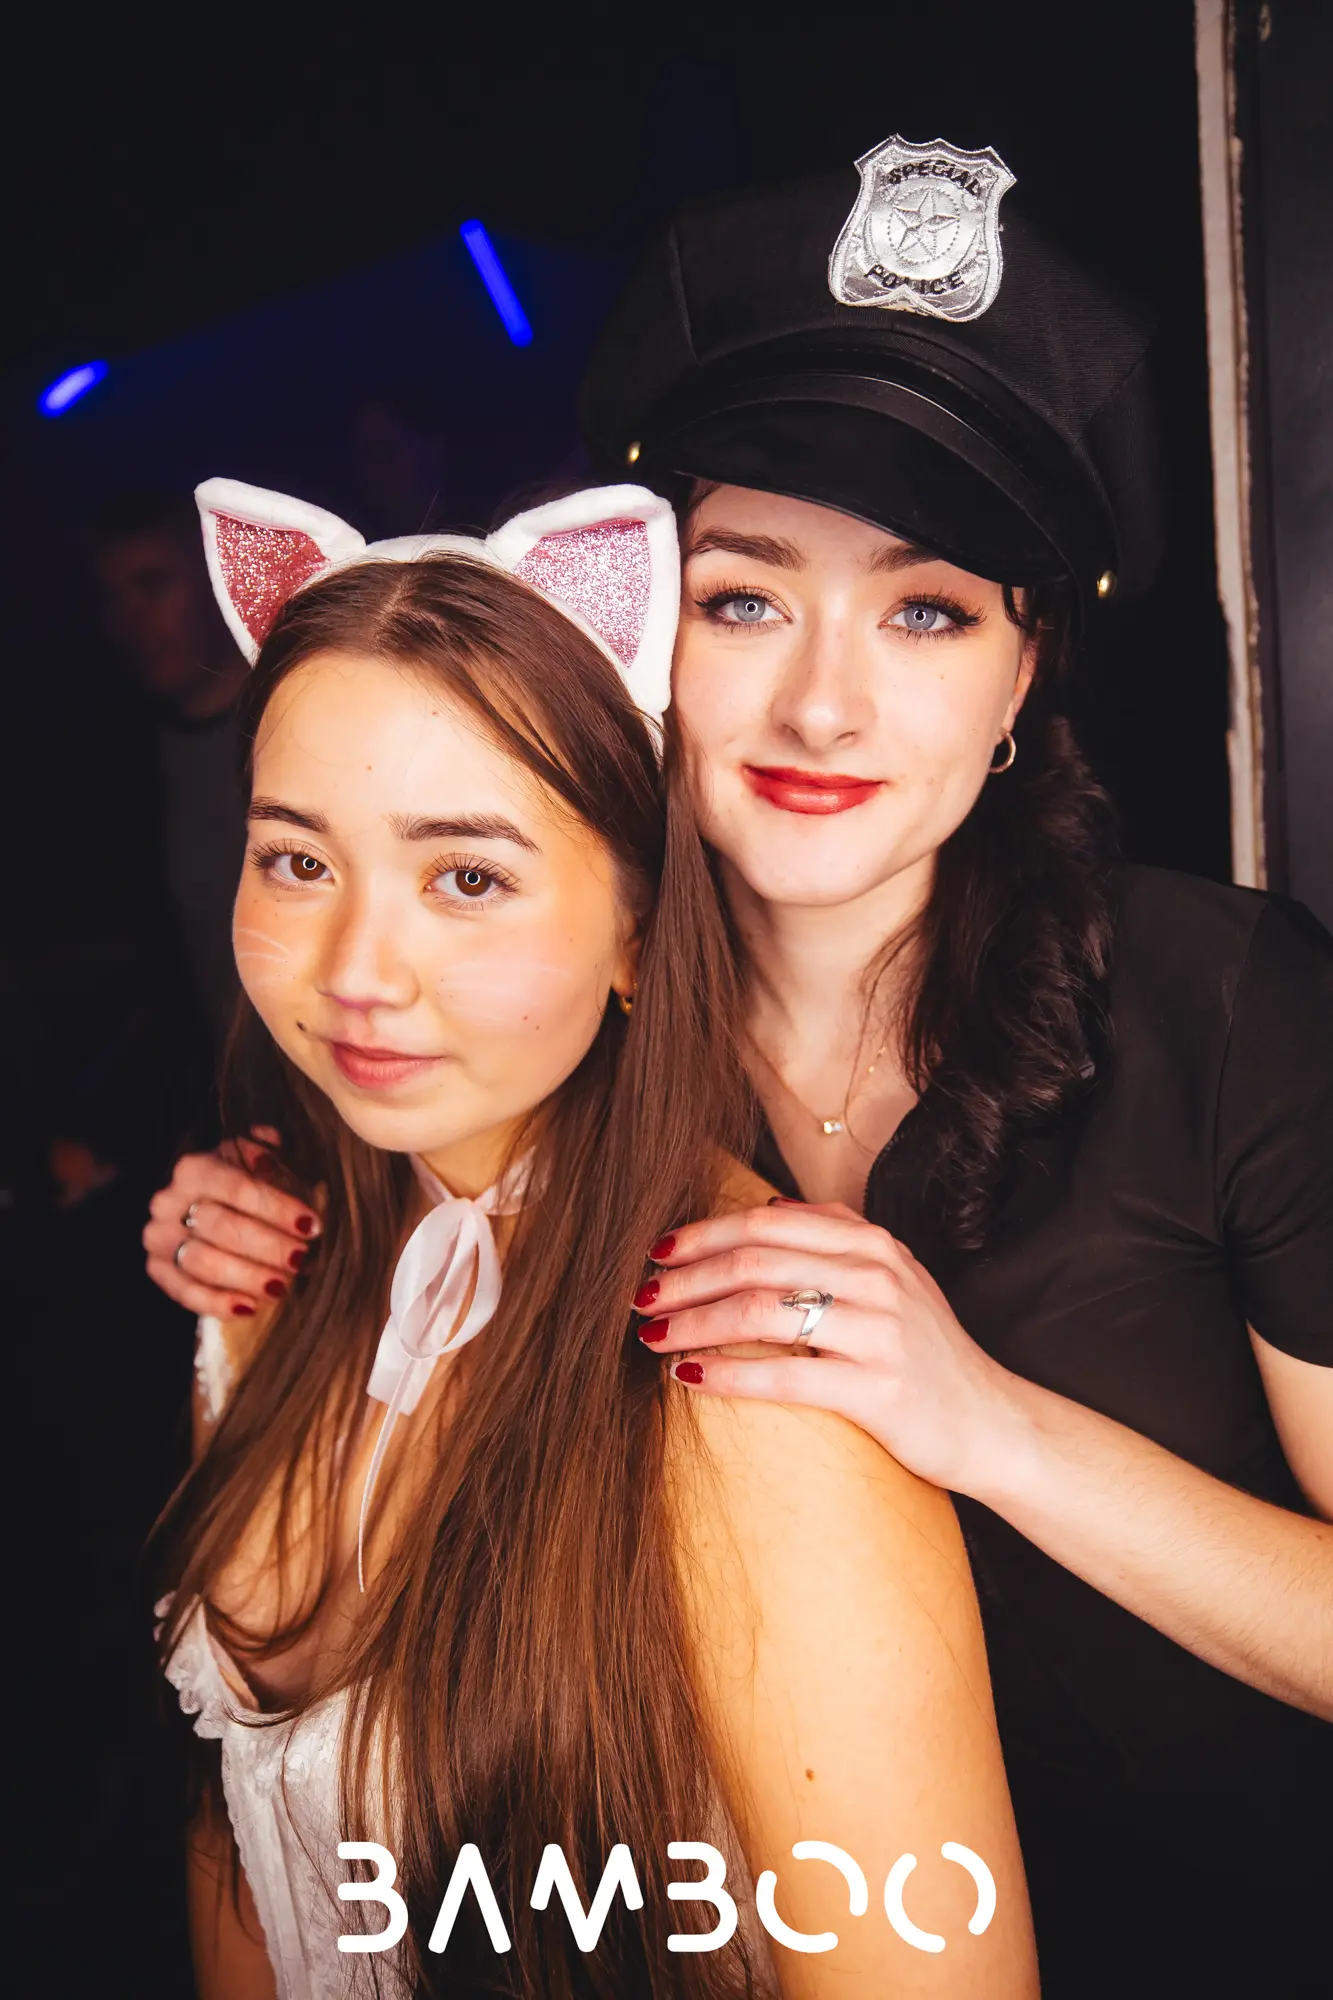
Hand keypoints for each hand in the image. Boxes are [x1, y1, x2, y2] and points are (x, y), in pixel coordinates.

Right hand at [143, 1126, 320, 1318]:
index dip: (276, 1207)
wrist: (209, 1206)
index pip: (237, 1187)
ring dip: (246, 1277)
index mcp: (194, 1168)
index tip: (311, 1225)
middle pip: (219, 1227)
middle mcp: (168, 1201)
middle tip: (301, 1258)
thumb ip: (270, 1154)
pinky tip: (250, 1307)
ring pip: (202, 1262)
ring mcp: (159, 1237)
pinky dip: (218, 1303)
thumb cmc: (246, 1184)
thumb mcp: (260, 1160)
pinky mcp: (158, 1269)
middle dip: (266, 1246)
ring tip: (282, 1285)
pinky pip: (184, 1293)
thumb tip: (270, 1154)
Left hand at [637, 1199, 1028, 1496]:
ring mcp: (879, 1330)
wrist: (991, 1423)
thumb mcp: (894, 1278)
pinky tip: (690, 1376)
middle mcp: (876, 1276)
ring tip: (653, 1337)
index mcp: (871, 1244)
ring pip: (761, 1310)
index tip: (657, 1252)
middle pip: (755, 1260)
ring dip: (694, 1322)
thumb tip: (768, 1203)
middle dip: (687, 1278)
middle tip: (640, 1298)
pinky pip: (785, 1374)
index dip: (703, 1233)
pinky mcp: (877, 1389)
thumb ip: (838, 1236)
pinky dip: (728, 1373)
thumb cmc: (926, 1354)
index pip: (767, 1221)